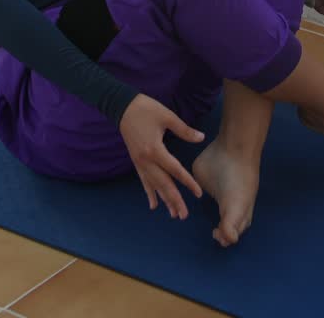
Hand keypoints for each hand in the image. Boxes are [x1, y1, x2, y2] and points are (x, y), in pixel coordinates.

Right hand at [119, 93, 204, 219]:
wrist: (123, 107)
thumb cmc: (146, 109)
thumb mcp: (167, 116)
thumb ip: (184, 130)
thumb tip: (201, 138)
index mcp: (155, 150)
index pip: (175, 170)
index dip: (187, 182)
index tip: (198, 193)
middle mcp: (146, 160)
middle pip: (163, 184)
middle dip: (174, 200)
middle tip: (184, 215)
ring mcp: (139, 163)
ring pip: (154, 186)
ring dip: (164, 200)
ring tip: (174, 214)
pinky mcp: (136, 162)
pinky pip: (144, 181)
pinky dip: (150, 193)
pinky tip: (153, 205)